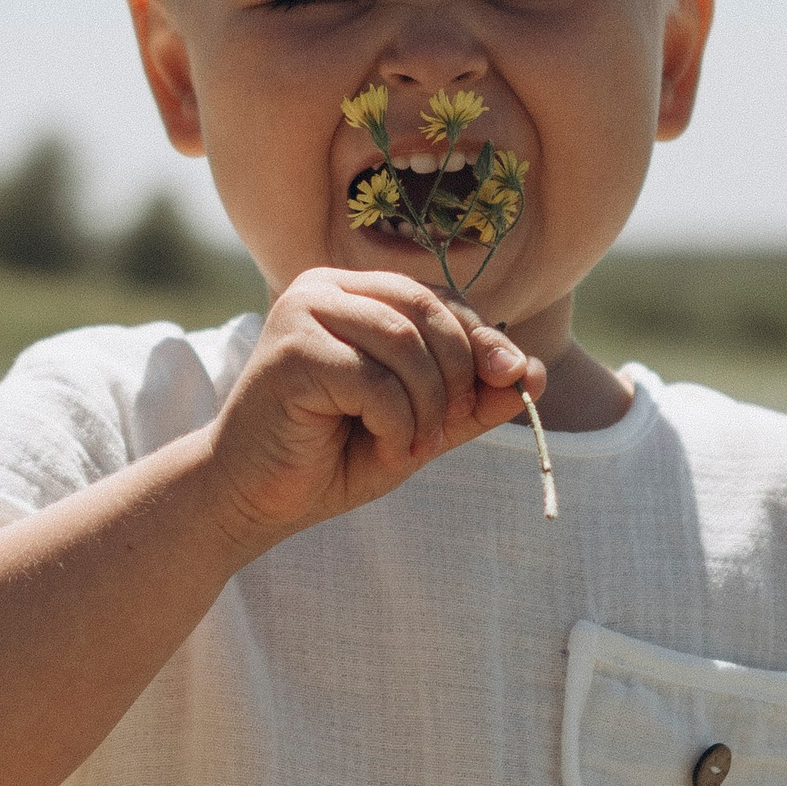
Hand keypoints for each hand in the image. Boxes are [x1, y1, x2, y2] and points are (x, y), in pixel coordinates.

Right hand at [205, 269, 543, 545]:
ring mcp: (302, 312)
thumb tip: (536, 372)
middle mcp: (324, 288)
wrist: (251, 497)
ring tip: (411, 446)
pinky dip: (396, 424)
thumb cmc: (330, 457)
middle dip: (457, 375)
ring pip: (405, 343)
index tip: (511, 383)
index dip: (482, 342)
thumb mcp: (418, 425)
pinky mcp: (291, 351)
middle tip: (446, 431)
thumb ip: (471, 400)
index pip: (438, 300)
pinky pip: (375, 381)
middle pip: (427, 310)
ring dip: (427, 406)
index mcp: (353, 293)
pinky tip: (382, 449)